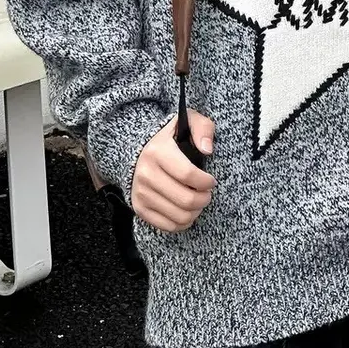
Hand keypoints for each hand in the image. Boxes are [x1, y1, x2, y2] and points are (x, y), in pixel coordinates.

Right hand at [131, 108, 216, 232]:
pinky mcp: (139, 207)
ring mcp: (141, 192)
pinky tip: (187, 211)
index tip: (211, 180)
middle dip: (204, 199)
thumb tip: (207, 149)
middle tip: (207, 194)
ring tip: (198, 202)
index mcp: (157, 151)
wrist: (136, 149)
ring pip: (178, 216)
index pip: (188, 175)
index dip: (206, 181)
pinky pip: (167, 226)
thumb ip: (203, 128)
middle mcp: (146, 173)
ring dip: (195, 212)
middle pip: (185, 200)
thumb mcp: (187, 121)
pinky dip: (182, 223)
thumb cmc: (169, 138)